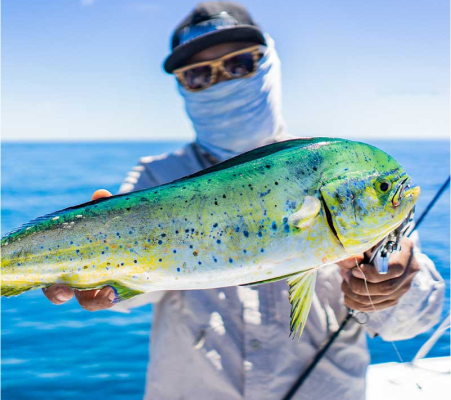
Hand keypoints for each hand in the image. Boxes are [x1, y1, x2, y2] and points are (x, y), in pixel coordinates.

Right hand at [42, 189, 115, 310]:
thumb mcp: (105, 220)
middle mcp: (78, 279)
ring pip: (88, 302)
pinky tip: (115, 292)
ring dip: (93, 300)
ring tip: (105, 295)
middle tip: (64, 290)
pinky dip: (111, 297)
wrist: (137, 242)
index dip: (43, 276)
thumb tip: (100, 194)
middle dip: (58, 293)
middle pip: (59, 293)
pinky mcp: (118, 291)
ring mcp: (97, 288)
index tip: (46, 274)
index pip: (47, 273)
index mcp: (66, 261)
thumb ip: (101, 208)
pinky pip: (111, 299)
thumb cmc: (110, 230)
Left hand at [338, 238, 419, 311]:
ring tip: (344, 284)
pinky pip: (377, 306)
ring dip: (357, 295)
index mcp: (405, 249)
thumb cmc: (365, 240)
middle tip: (346, 276)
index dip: (373, 273)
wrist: (370, 248)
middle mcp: (409, 269)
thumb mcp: (359, 239)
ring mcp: (403, 285)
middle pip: (388, 287)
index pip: (396, 268)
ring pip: (381, 299)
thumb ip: (354, 248)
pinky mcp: (394, 297)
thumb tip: (353, 259)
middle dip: (361, 285)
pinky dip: (358, 304)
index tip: (355, 269)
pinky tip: (348, 295)